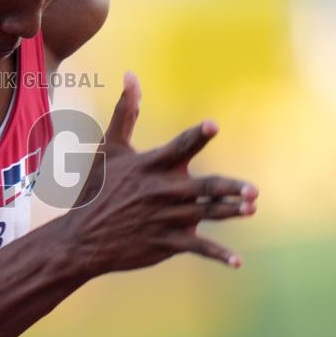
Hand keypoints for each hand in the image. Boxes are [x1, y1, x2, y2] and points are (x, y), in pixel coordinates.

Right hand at [62, 71, 258, 276]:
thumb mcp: (109, 148)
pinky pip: (198, 248)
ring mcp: (165, 219)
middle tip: (253, 191)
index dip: (196, 136)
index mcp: (150, 166)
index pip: (178, 147)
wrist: (83, 237)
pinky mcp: (167, 243)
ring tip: (251, 209)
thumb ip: (126, 112)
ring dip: (230, 213)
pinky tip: (237, 262)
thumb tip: (131, 74)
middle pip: (203, 187)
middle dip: (228, 189)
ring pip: (207, 214)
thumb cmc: (98, 188)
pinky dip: (219, 255)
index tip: (213, 126)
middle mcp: (161, 191)